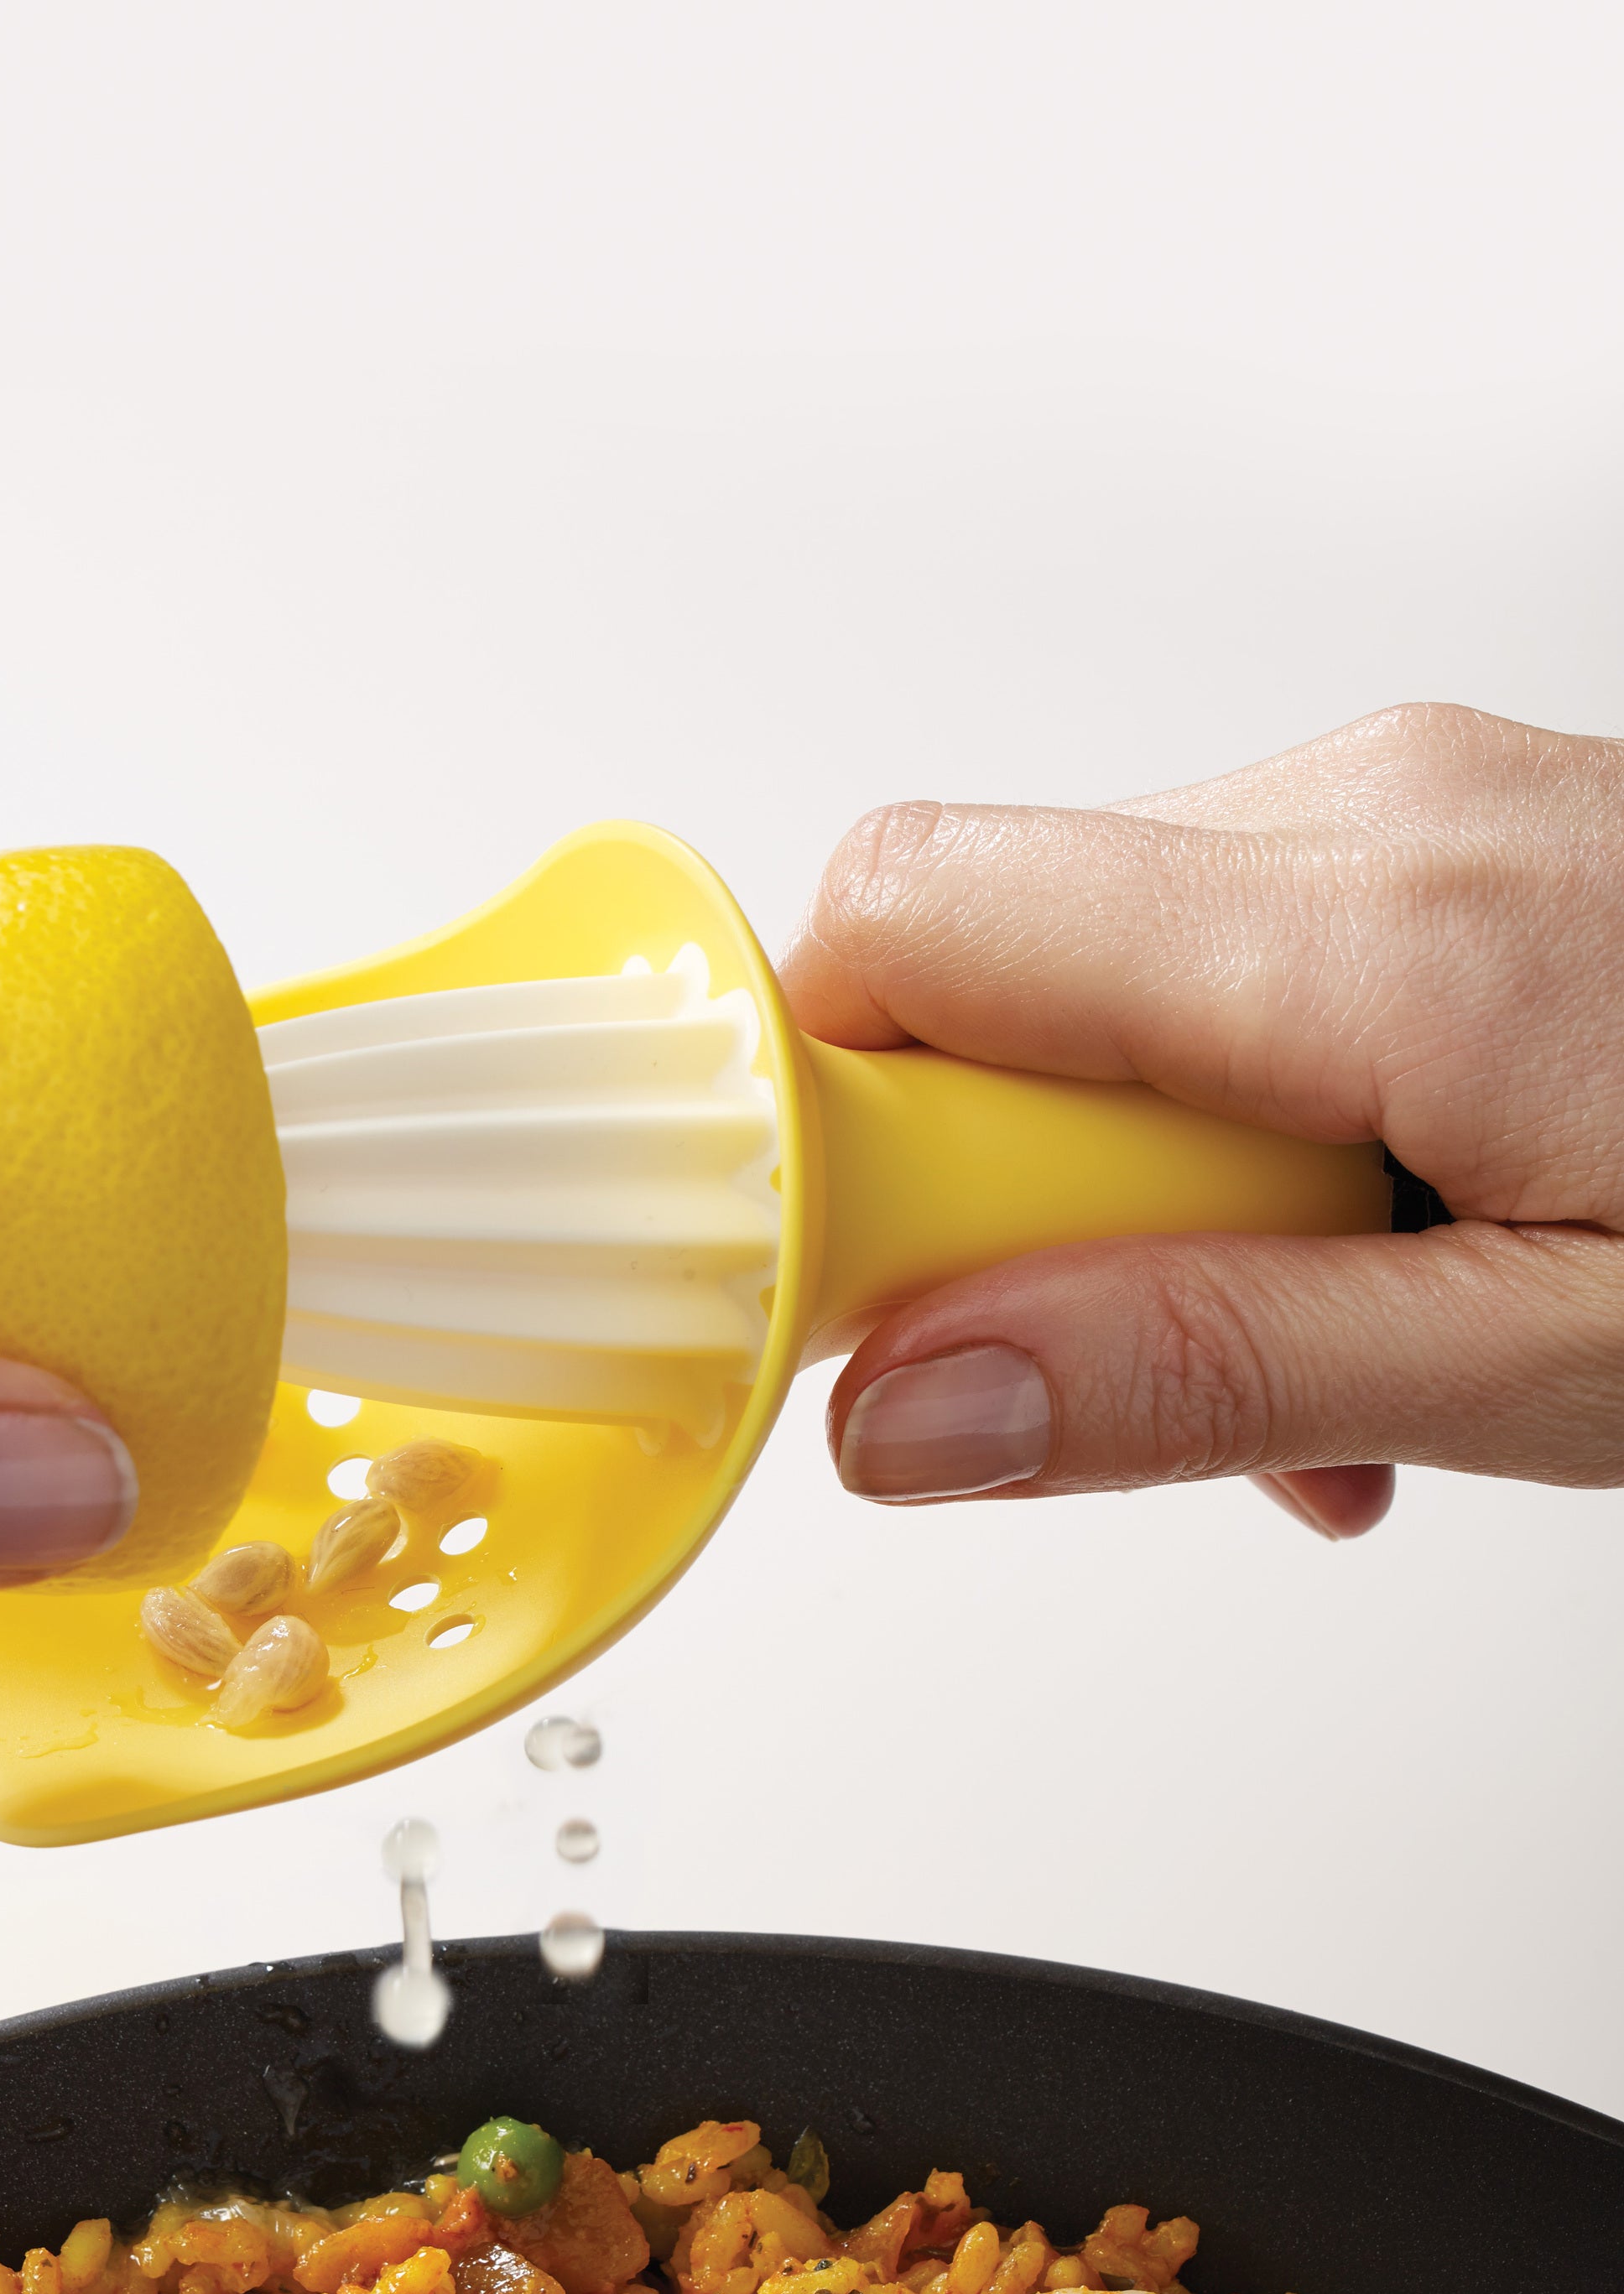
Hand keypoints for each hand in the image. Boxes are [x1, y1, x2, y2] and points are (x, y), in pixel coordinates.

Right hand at [781, 704, 1623, 1538]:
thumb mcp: (1569, 1360)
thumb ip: (1216, 1373)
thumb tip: (915, 1404)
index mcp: (1374, 924)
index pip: (905, 931)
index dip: (832, 1125)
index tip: (882, 1300)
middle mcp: (1363, 806)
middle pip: (975, 964)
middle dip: (996, 1190)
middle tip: (1136, 1354)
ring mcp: (1402, 802)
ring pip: (1083, 981)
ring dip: (1120, 1179)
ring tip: (1309, 1335)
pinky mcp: (1432, 833)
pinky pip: (1207, 964)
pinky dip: (1216, 1117)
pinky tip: (1356, 1243)